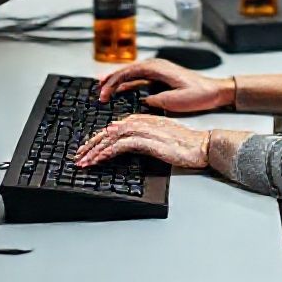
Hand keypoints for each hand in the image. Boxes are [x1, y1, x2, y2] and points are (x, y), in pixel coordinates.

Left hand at [74, 114, 210, 168]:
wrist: (202, 146)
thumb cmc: (186, 145)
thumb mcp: (162, 138)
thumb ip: (145, 137)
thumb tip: (126, 144)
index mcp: (146, 119)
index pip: (116, 126)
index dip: (99, 138)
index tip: (87, 149)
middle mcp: (144, 122)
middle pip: (110, 130)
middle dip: (91, 144)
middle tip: (78, 156)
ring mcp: (146, 131)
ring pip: (113, 137)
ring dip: (95, 150)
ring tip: (83, 162)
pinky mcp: (149, 141)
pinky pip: (122, 146)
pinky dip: (108, 152)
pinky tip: (99, 160)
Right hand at [96, 59, 234, 112]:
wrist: (215, 92)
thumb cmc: (200, 94)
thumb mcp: (176, 100)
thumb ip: (157, 100)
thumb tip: (142, 100)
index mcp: (159, 68)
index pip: (130, 71)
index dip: (114, 81)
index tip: (104, 92)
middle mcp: (156, 66)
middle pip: (128, 70)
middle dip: (111, 80)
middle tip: (98, 92)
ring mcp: (158, 71)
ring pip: (131, 74)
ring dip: (117, 81)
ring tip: (102, 89)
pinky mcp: (160, 78)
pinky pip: (139, 79)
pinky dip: (127, 84)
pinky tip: (120, 90)